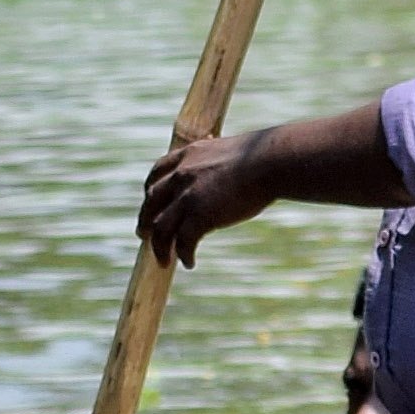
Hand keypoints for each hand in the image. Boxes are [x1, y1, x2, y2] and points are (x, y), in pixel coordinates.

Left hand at [138, 129, 270, 266]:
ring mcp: (187, 196)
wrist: (270, 161)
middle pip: (152, 202)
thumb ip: (222, 159)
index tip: (151, 201)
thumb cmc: (263, 156)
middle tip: (144, 235)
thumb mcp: (233, 150)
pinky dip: (184, 254)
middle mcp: (181, 175)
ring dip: (160, 246)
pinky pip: (183, 242)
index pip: (157, 172)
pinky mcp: (199, 216)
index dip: (151, 191)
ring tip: (163, 260)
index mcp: (188, 155)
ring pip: (160, 227)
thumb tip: (233, 165)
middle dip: (146, 220)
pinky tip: (190, 263)